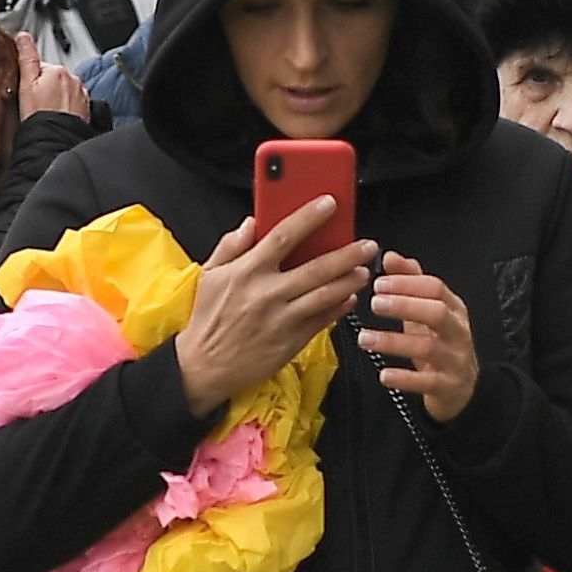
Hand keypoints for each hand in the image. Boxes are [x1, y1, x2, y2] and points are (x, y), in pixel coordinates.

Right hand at [13, 33, 91, 124]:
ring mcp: (81, 94)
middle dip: (45, 89)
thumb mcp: (25, 85)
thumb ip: (26, 58)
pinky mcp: (86, 108)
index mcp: (57, 70)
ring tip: (47, 114)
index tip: (28, 94)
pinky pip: (73, 104)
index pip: (40, 68)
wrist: (54, 141)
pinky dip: (66, 109)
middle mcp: (73, 79)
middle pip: (53, 79)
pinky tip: (58, 118)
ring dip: (56, 99)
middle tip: (36, 106)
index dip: (30, 81)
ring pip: (63, 91)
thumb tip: (23, 36)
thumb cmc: (39, 117)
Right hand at [174, 192, 370, 414]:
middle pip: (316, 268)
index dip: (309, 217)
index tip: (330, 204)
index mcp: (247, 272)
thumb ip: (231, 246)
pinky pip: (322, 321)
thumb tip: (250, 223)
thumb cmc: (208, 320)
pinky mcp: (291, 342)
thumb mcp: (210, 275)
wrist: (204, 367)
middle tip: (367, 244)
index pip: (283, 236)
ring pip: (325, 295)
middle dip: (347, 254)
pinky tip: (349, 298)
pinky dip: (339, 308)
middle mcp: (267, 294)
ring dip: (349, 281)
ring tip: (364, 270)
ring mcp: (281, 319)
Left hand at [359, 260, 479, 423]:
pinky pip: (426, 382)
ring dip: (394, 341)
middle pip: (437, 312)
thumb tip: (391, 257)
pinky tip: (383, 374)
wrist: (463, 388)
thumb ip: (410, 283)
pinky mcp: (447, 386)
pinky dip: (404, 379)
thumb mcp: (427, 311)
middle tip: (374, 303)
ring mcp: (454, 360)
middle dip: (405, 305)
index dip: (407, 283)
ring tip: (365, 338)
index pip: (435, 288)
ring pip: (428, 347)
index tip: (379, 282)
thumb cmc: (441, 345)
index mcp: (453, 309)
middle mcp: (457, 331)